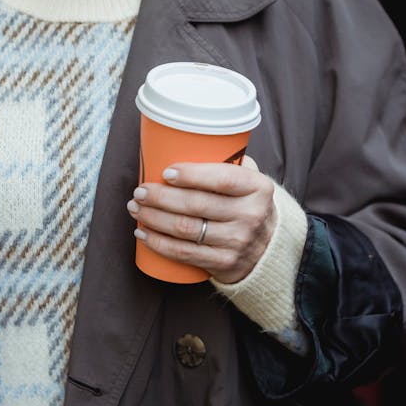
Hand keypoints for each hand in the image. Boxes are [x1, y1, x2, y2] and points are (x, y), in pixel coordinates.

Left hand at [127, 156, 275, 283]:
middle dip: (160, 197)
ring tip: (136, 208)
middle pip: (196, 204)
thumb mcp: (251, 181)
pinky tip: (143, 233)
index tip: (166, 172)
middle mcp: (251, 215)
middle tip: (140, 191)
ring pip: (185, 229)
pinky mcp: (224, 263)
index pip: (223, 179)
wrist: (268, 249)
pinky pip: (184, 253)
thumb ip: (230, 162)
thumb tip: (186, 142)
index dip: (191, 175)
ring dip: (153, 218)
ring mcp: (237, 242)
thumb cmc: (248, 205)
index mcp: (258, 188)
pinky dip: (158, 243)